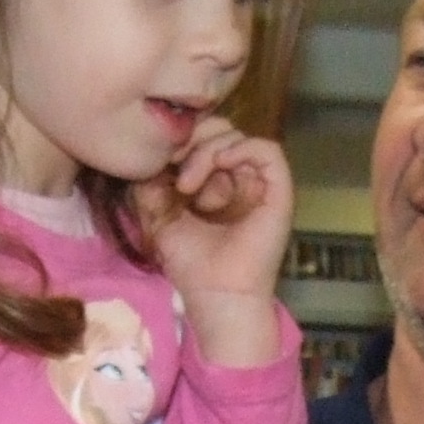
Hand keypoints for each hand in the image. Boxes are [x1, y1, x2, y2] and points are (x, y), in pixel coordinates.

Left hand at [146, 116, 293, 368]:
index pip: (200, 136)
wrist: (216, 294)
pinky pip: (266, 150)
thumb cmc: (192, 264)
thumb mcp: (159, 218)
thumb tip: (144, 159)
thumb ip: (150, 186)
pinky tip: (219, 168)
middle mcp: (238, 177)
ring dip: (206, 154)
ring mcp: (260, 182)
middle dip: (190, 141)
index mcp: (214, 180)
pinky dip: (239, 150)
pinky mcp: (279, 190)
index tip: (158, 162)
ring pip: (236, 136)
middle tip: (172, 170)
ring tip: (190, 188)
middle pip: (218, 128)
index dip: (179, 139)